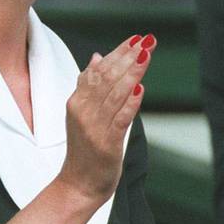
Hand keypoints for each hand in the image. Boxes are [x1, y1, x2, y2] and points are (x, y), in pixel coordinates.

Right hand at [57, 34, 153, 204]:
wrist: (77, 184)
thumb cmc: (84, 149)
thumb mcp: (82, 113)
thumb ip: (88, 85)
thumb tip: (95, 57)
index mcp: (77, 101)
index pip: (98, 69)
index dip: (118, 52)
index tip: (136, 38)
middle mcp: (82, 110)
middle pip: (106, 76)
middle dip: (128, 56)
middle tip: (147, 40)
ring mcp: (93, 126)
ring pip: (114, 93)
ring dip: (132, 72)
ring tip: (147, 55)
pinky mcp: (105, 143)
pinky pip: (119, 118)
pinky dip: (129, 102)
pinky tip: (140, 89)